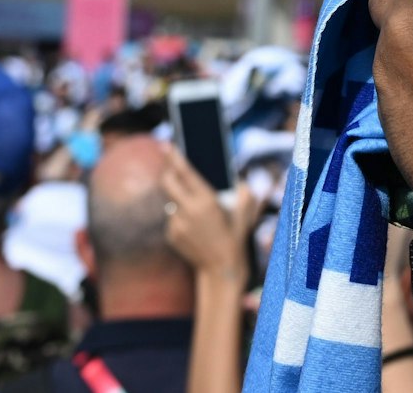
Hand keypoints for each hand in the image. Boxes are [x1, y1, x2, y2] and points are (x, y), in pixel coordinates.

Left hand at [160, 148, 258, 284]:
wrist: (220, 268)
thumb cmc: (236, 235)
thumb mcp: (246, 211)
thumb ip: (244, 192)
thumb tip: (238, 180)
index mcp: (206, 201)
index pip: (185, 172)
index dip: (175, 156)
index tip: (167, 144)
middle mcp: (188, 211)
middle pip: (167, 183)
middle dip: (168, 172)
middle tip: (173, 166)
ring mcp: (177, 224)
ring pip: (171, 201)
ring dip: (179, 199)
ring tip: (196, 207)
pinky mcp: (171, 235)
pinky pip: (172, 218)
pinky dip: (180, 216)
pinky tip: (194, 226)